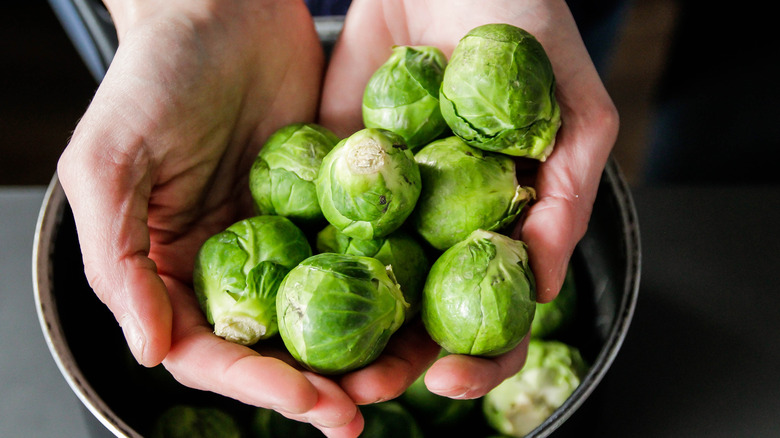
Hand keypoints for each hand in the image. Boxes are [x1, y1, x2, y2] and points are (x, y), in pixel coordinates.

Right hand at [57, 1, 362, 434]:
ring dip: (355, 356)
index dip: (252, 385)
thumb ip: (117, 258)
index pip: (208, 350)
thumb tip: (149, 350)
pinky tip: (411, 316)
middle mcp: (230, 265)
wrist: (225, 8)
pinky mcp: (328, 207)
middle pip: (270, 349)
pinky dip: (381, 292)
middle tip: (355, 414)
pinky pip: (356, 259)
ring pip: (321, 317)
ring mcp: (283, 239)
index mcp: (171, 269)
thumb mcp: (110, 162)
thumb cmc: (154, 77)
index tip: (305, 401)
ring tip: (395, 381)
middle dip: (310, 388)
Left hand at [320, 0, 617, 398]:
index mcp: (505, 223)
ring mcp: (392, 202)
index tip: (447, 376)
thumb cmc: (527, 21)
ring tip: (319, 370)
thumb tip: (548, 284)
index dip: (478, 357)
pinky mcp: (339, 172)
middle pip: (425, 317)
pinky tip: (282, 300)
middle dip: (398, 364)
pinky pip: (321, 226)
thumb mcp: (574, 107)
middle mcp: (447, 224)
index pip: (496, 315)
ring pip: (368, 289)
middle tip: (366, 392)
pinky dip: (303, 269)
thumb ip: (571, 193)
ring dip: (345, 338)